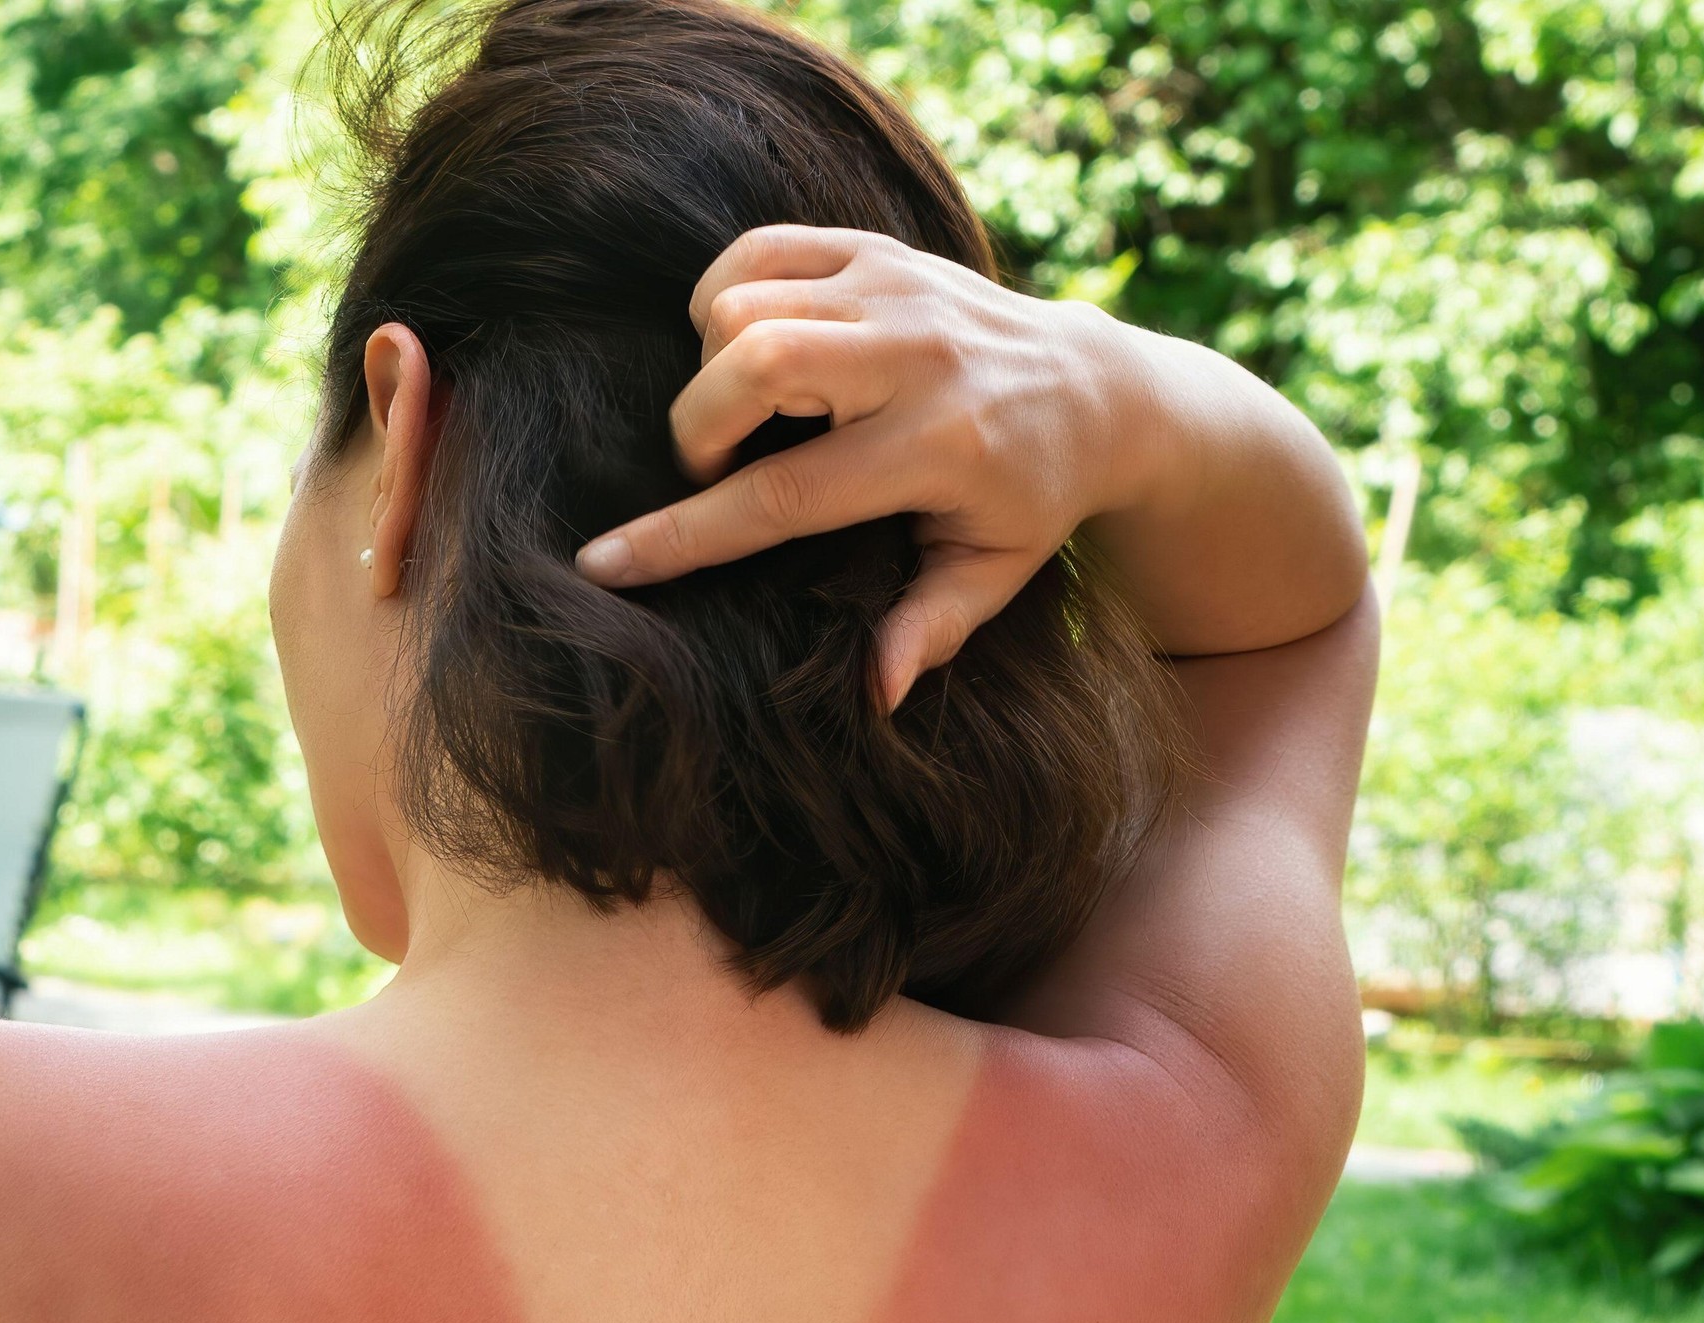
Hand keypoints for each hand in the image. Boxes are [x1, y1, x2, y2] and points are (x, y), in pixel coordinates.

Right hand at [574, 225, 1161, 706]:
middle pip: (753, 365)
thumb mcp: (994, 575)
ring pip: (740, 304)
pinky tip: (745, 347)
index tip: (606, 563)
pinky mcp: (876, 248)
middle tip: (719, 471)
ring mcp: (893, 287)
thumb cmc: (1032, 498)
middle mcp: (913, 356)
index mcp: (937, 448)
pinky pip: (757, 251)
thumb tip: (873, 693)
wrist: (1097, 388)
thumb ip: (932, 629)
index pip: (783, 496)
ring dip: (712, 368)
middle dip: (697, 429)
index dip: (685, 534)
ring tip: (748, 414)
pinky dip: (723, 295)